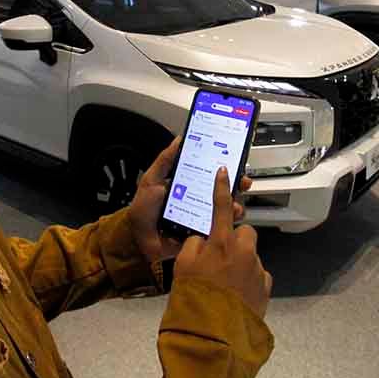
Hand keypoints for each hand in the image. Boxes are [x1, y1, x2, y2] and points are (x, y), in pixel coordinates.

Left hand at [128, 138, 251, 264]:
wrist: (136, 238)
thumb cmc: (142, 209)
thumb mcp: (151, 179)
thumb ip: (165, 160)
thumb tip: (179, 139)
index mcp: (187, 185)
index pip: (209, 174)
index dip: (223, 168)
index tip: (234, 162)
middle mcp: (197, 200)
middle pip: (222, 191)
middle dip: (236, 186)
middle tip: (242, 182)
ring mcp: (200, 218)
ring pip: (224, 210)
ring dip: (234, 206)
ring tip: (234, 205)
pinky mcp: (200, 234)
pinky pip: (217, 229)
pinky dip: (225, 225)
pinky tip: (227, 221)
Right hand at [173, 167, 272, 317]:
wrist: (214, 335)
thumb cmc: (194, 296)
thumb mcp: (182, 266)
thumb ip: (192, 245)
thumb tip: (203, 239)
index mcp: (221, 243)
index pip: (220, 207)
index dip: (221, 188)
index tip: (224, 171)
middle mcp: (244, 251)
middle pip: (244, 232)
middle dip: (235, 239)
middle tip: (219, 257)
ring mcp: (257, 269)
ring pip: (250, 255)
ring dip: (240, 262)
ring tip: (224, 284)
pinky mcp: (266, 287)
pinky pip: (257, 275)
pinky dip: (248, 280)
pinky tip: (235, 295)